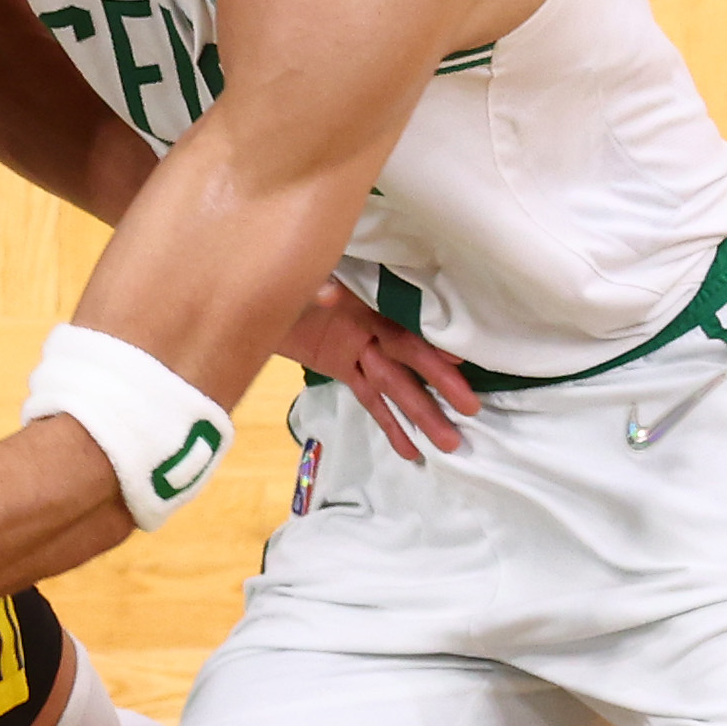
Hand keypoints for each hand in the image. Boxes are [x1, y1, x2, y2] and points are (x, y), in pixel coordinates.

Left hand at [277, 282, 478, 460]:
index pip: (402, 326)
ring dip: (421, 414)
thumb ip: (315, 287)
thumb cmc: (282, 275)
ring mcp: (358, 352)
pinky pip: (370, 400)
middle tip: (470, 409)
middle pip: (408, 360)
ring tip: (449, 442)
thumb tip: (329, 293)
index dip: (427, 343)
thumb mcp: (298, 279)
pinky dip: (389, 424)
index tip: (458, 360)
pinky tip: (410, 450)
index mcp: (362, 303)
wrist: (256, 292)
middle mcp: (368, 329)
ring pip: (395, 386)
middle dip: (438, 384)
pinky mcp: (344, 370)